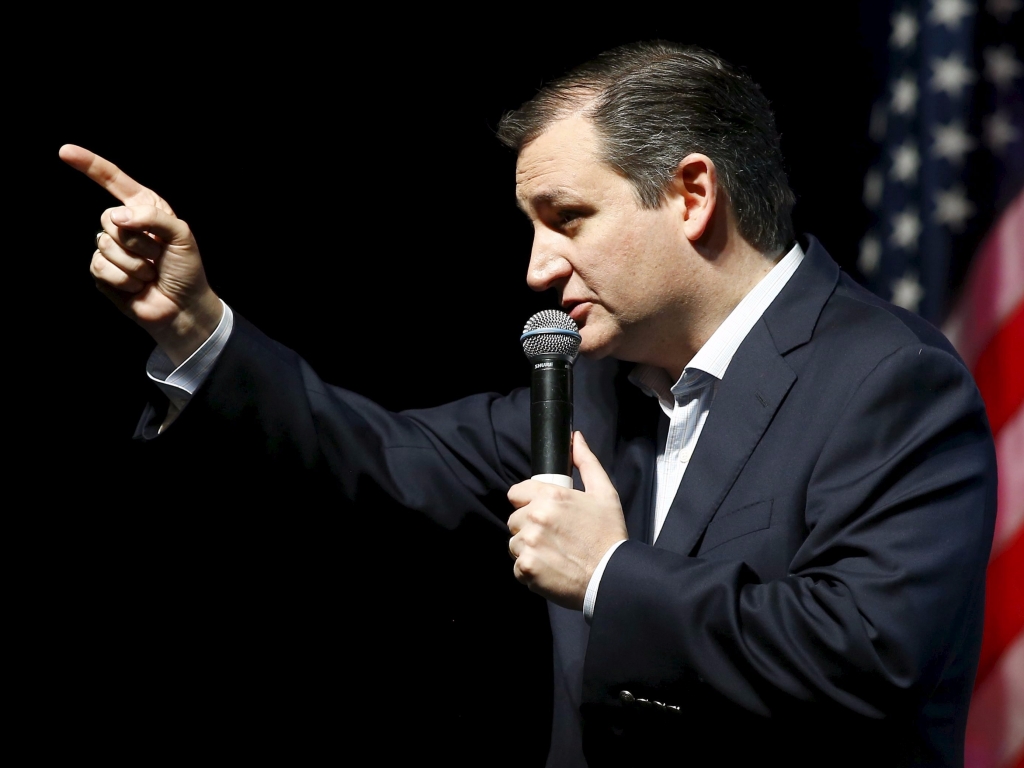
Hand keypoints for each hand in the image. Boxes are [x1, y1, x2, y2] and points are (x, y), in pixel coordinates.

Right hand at [60, 144, 221, 365]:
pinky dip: (124, 280)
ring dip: (134, 265)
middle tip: (157, 258)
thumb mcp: (182, 237)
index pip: (114, 181)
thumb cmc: (186, 270)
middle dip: (137, 242)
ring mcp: (111, 249)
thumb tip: (117, 218)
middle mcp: (125, 226)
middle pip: (108, 218)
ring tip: (150, 274)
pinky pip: (100, 267)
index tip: (65, 152)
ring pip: (105, 245)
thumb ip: (153, 218)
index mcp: (145, 209)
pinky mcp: (103, 273)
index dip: (90, 166)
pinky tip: (138, 287)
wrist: (183, 308)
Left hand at [507, 432, 627, 609]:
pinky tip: (550, 568)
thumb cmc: (609, 534)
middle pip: (515, 519)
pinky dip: (530, 570)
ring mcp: (529, 544)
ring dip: (528, 549)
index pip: (516, 493)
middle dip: (529, 527)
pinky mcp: (526, 568)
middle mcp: (535, 517)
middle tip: (553, 536)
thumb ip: (586, 462)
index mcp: (551, 496)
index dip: (528, 502)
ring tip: (553, 553)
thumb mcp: (604, 493)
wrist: (611, 575)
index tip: (541, 513)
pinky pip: (517, 566)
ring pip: (514, 543)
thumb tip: (575, 438)